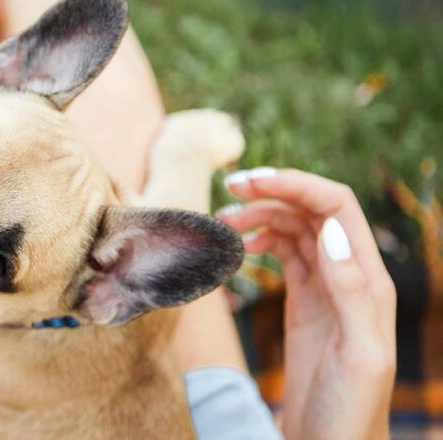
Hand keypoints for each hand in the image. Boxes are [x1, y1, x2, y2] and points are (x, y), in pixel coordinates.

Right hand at [218, 168, 395, 439]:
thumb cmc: (353, 410)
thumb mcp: (361, 353)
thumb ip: (352, 291)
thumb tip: (331, 231)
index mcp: (368, 279)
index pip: (335, 207)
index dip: (294, 185)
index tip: (248, 182)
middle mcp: (349, 275)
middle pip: (311, 210)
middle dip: (272, 192)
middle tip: (226, 193)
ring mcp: (326, 287)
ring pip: (295, 229)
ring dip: (261, 215)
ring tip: (224, 221)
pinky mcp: (305, 302)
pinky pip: (285, 255)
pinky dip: (260, 241)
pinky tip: (240, 246)